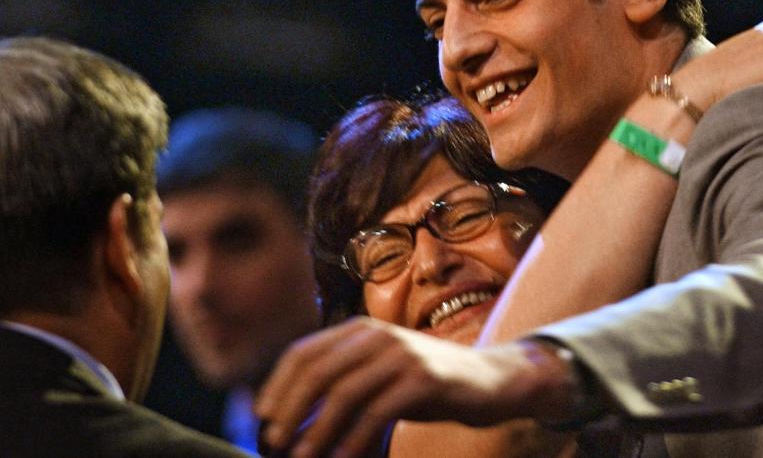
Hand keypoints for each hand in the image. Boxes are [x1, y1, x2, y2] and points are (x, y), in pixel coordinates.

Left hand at [255, 317, 573, 457]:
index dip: (277, 386)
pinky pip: (379, 410)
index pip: (303, 352)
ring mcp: (403, 353)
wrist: (490, 380)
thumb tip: (290, 422)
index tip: (260, 420)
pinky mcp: (425, 377)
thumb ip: (342, 386)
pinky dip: (356, 439)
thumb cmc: (426, 384)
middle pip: (318, 371)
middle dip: (289, 410)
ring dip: (318, 431)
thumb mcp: (380, 376)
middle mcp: (378, 334)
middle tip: (274, 444)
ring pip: (344, 392)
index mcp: (360, 330)